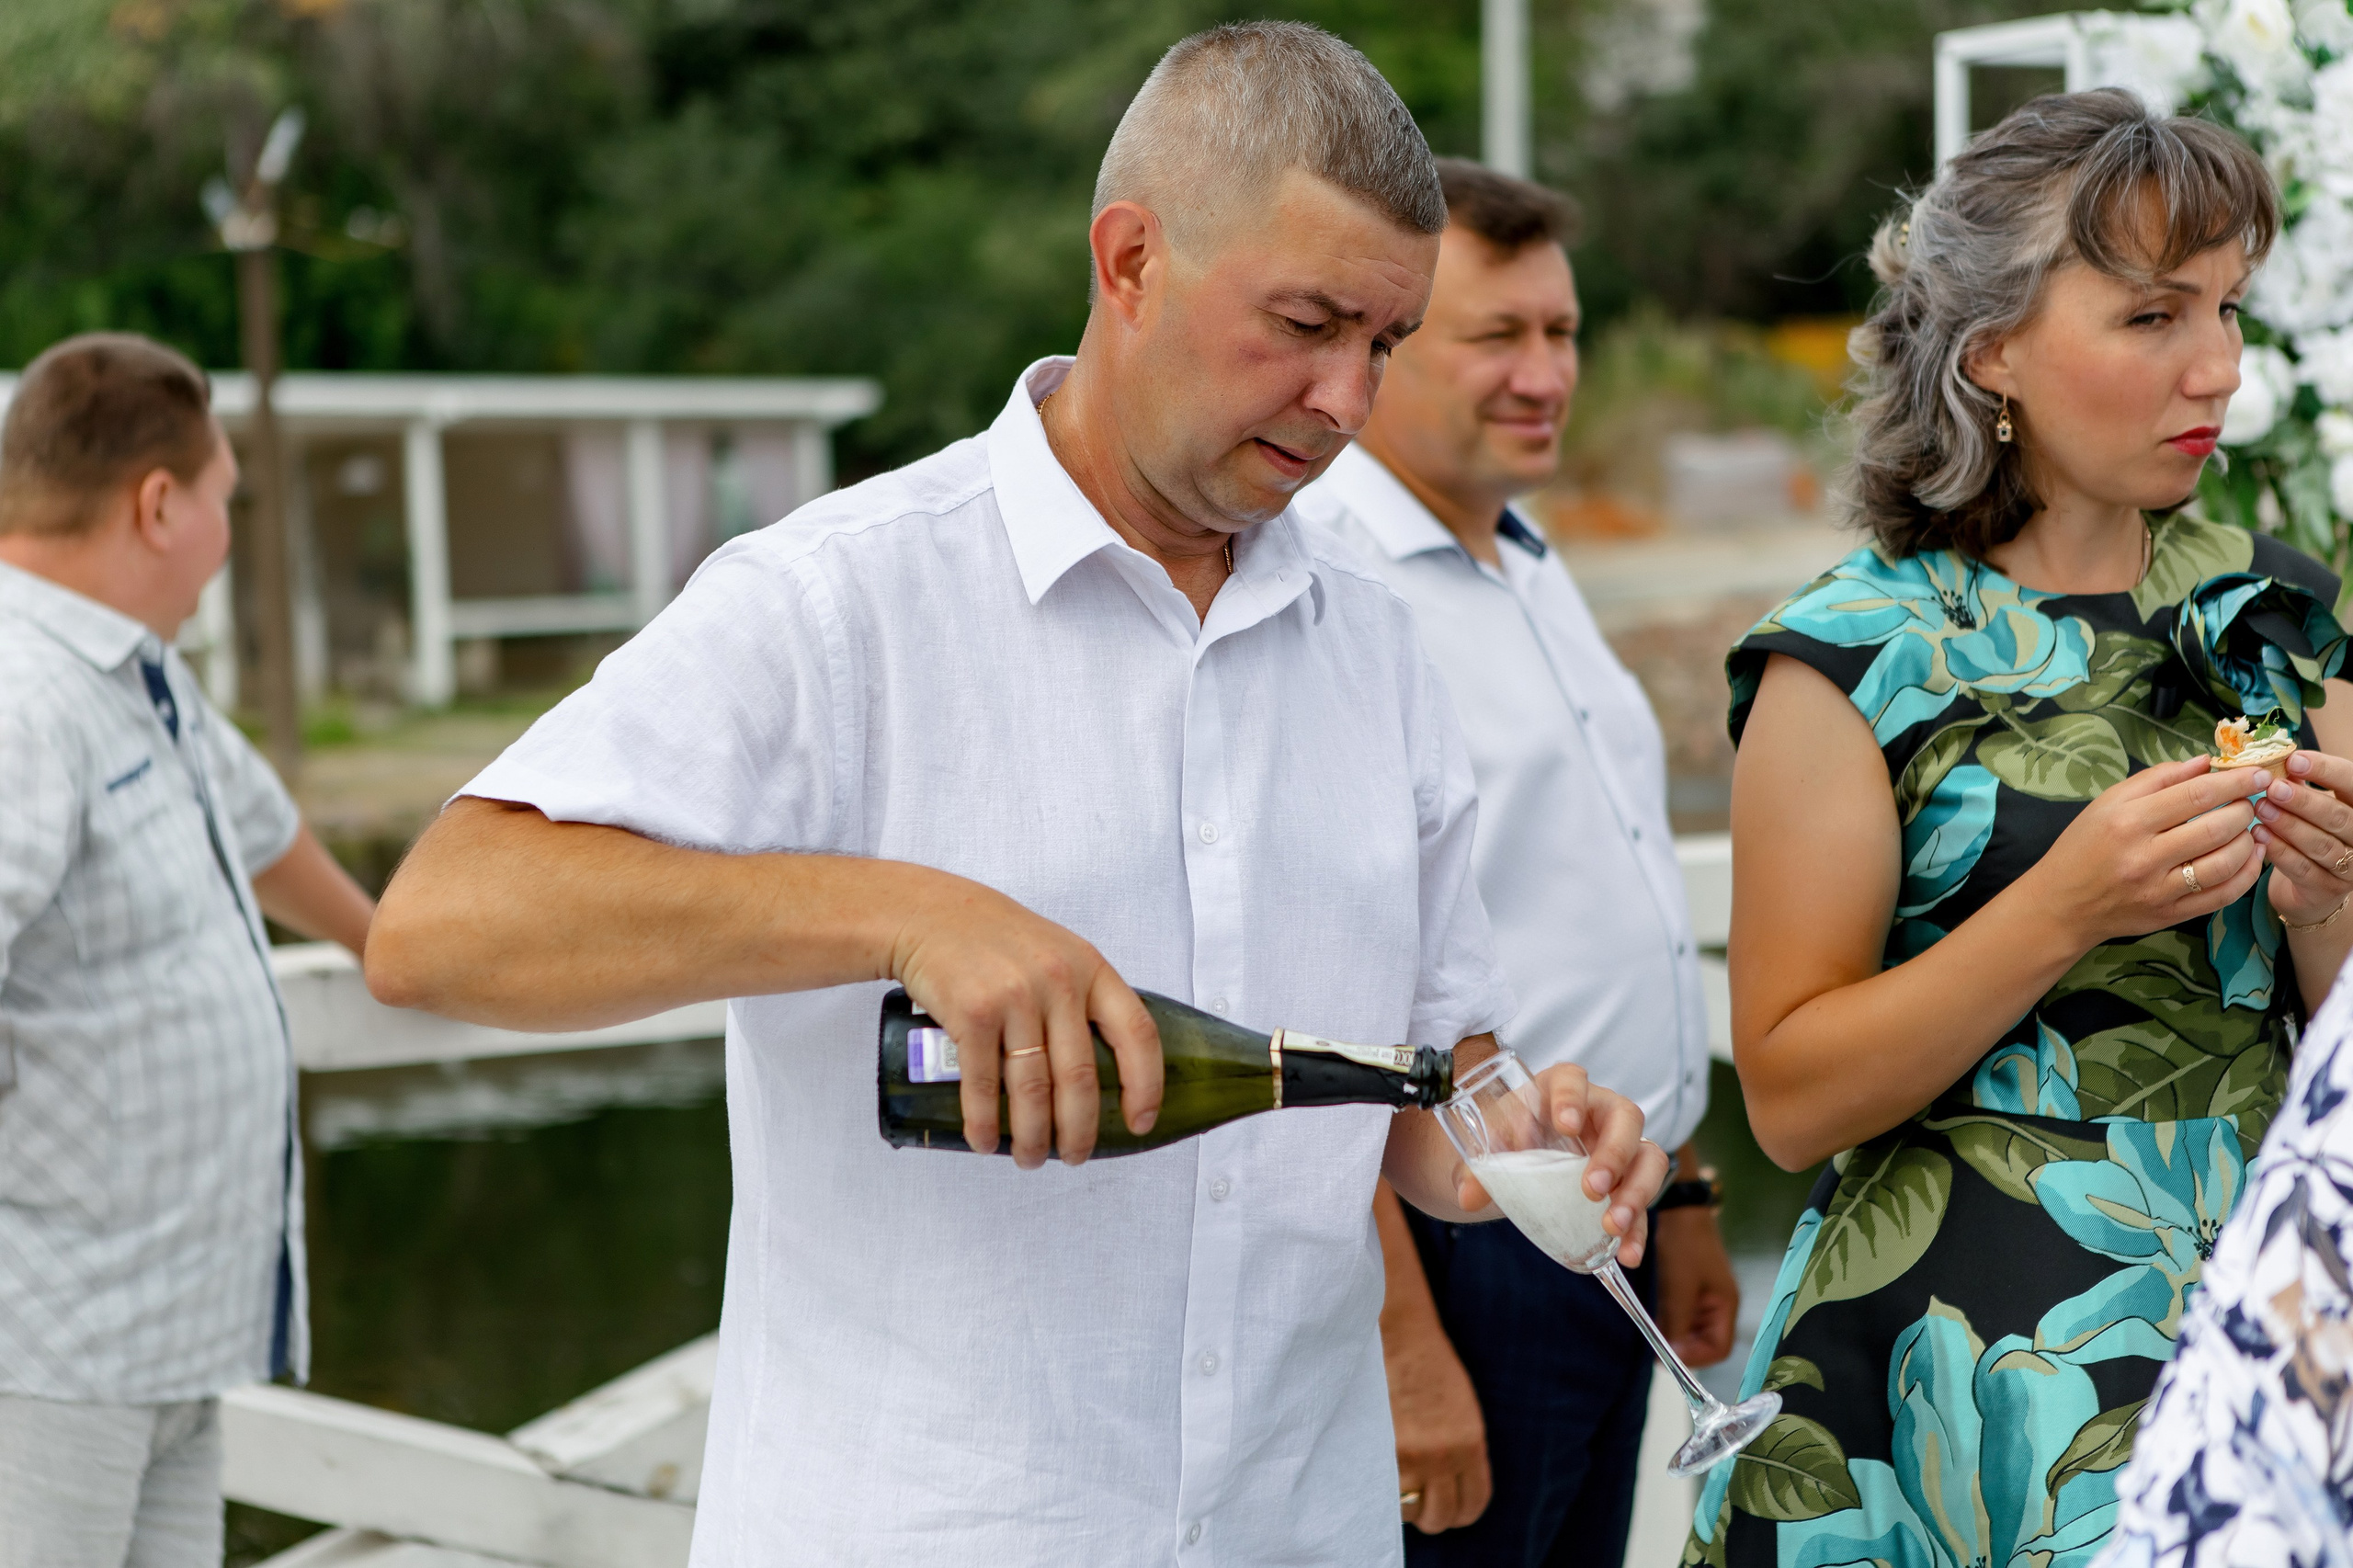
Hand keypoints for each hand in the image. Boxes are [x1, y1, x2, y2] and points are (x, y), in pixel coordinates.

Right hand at [889, 872, 1161, 1167]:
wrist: (928, 913)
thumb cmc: (994, 938)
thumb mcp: (1057, 952)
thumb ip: (1082, 998)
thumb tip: (1104, 1067)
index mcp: (1090, 968)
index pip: (1137, 1034)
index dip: (1145, 1085)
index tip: (1140, 1122)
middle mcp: (1058, 982)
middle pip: (1080, 1077)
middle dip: (1079, 1130)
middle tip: (1073, 1156)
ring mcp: (1015, 997)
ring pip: (1033, 1089)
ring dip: (1031, 1136)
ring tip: (1029, 1157)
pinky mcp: (972, 1013)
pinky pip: (983, 1083)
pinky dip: (983, 1121)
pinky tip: (984, 1140)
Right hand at [1386, 1315, 1490, 1534]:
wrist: (1396, 1333)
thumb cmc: (1427, 1365)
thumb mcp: (1461, 1409)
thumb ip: (1461, 1451)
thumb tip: (1448, 1489)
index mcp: (1471, 1445)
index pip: (1472, 1505)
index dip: (1458, 1513)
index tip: (1445, 1506)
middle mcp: (1443, 1456)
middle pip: (1439, 1516)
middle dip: (1428, 1514)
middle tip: (1415, 1497)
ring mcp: (1408, 1455)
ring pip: (1406, 1511)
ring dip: (1399, 1503)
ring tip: (1392, 1481)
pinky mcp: (1378, 1449)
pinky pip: (1380, 1493)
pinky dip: (1377, 1490)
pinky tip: (1375, 1471)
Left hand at [1452, 1064, 1668, 1266]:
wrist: (1517, 1160)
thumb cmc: (1509, 1140)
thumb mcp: (1490, 1150)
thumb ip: (1477, 1171)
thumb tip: (1469, 1196)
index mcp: (1558, 1090)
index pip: (1571, 1079)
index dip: (1572, 1097)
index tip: (1566, 1124)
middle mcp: (1598, 1111)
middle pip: (1626, 1116)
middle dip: (1614, 1153)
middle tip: (1591, 1188)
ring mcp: (1620, 1144)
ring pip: (1648, 1157)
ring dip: (1636, 1192)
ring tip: (1612, 1225)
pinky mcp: (1627, 1180)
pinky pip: (1644, 1201)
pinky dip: (1638, 1229)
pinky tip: (1627, 1254)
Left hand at [1656, 1206, 1738, 1365]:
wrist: (1677, 1209)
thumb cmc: (1684, 1245)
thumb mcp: (1680, 1287)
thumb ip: (1678, 1322)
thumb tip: (1672, 1353)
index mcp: (1726, 1304)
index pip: (1719, 1348)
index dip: (1695, 1358)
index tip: (1669, 1356)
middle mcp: (1718, 1303)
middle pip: (1705, 1342)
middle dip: (1682, 1347)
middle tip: (1656, 1348)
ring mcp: (1705, 1295)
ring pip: (1691, 1329)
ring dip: (1673, 1333)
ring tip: (1652, 1331)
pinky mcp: (1690, 1287)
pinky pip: (1682, 1313)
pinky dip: (1668, 1318)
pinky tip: (1652, 1315)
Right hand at [2027, 757, 2266, 945]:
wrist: (2061, 904)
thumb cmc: (2082, 846)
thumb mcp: (2108, 803)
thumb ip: (2157, 779)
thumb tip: (2204, 763)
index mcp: (2127, 821)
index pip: (2194, 795)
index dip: (2234, 782)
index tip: (2259, 774)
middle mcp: (2144, 856)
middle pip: (2216, 827)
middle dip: (2245, 809)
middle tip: (2250, 801)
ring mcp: (2159, 889)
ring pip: (2224, 863)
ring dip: (2248, 842)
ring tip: (2248, 829)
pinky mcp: (2170, 914)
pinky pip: (2222, 895)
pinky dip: (2245, 874)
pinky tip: (2250, 858)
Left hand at [2255, 751, 2352, 924]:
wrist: (2311, 886)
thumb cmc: (2310, 832)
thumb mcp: (2310, 805)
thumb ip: (2298, 783)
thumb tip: (2273, 758)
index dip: (2327, 770)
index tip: (2294, 760)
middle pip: (2340, 817)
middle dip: (2305, 801)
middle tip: (2274, 788)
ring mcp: (2351, 868)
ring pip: (2321, 845)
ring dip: (2289, 825)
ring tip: (2261, 809)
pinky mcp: (2328, 889)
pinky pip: (2303, 868)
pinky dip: (2279, 850)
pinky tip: (2257, 835)